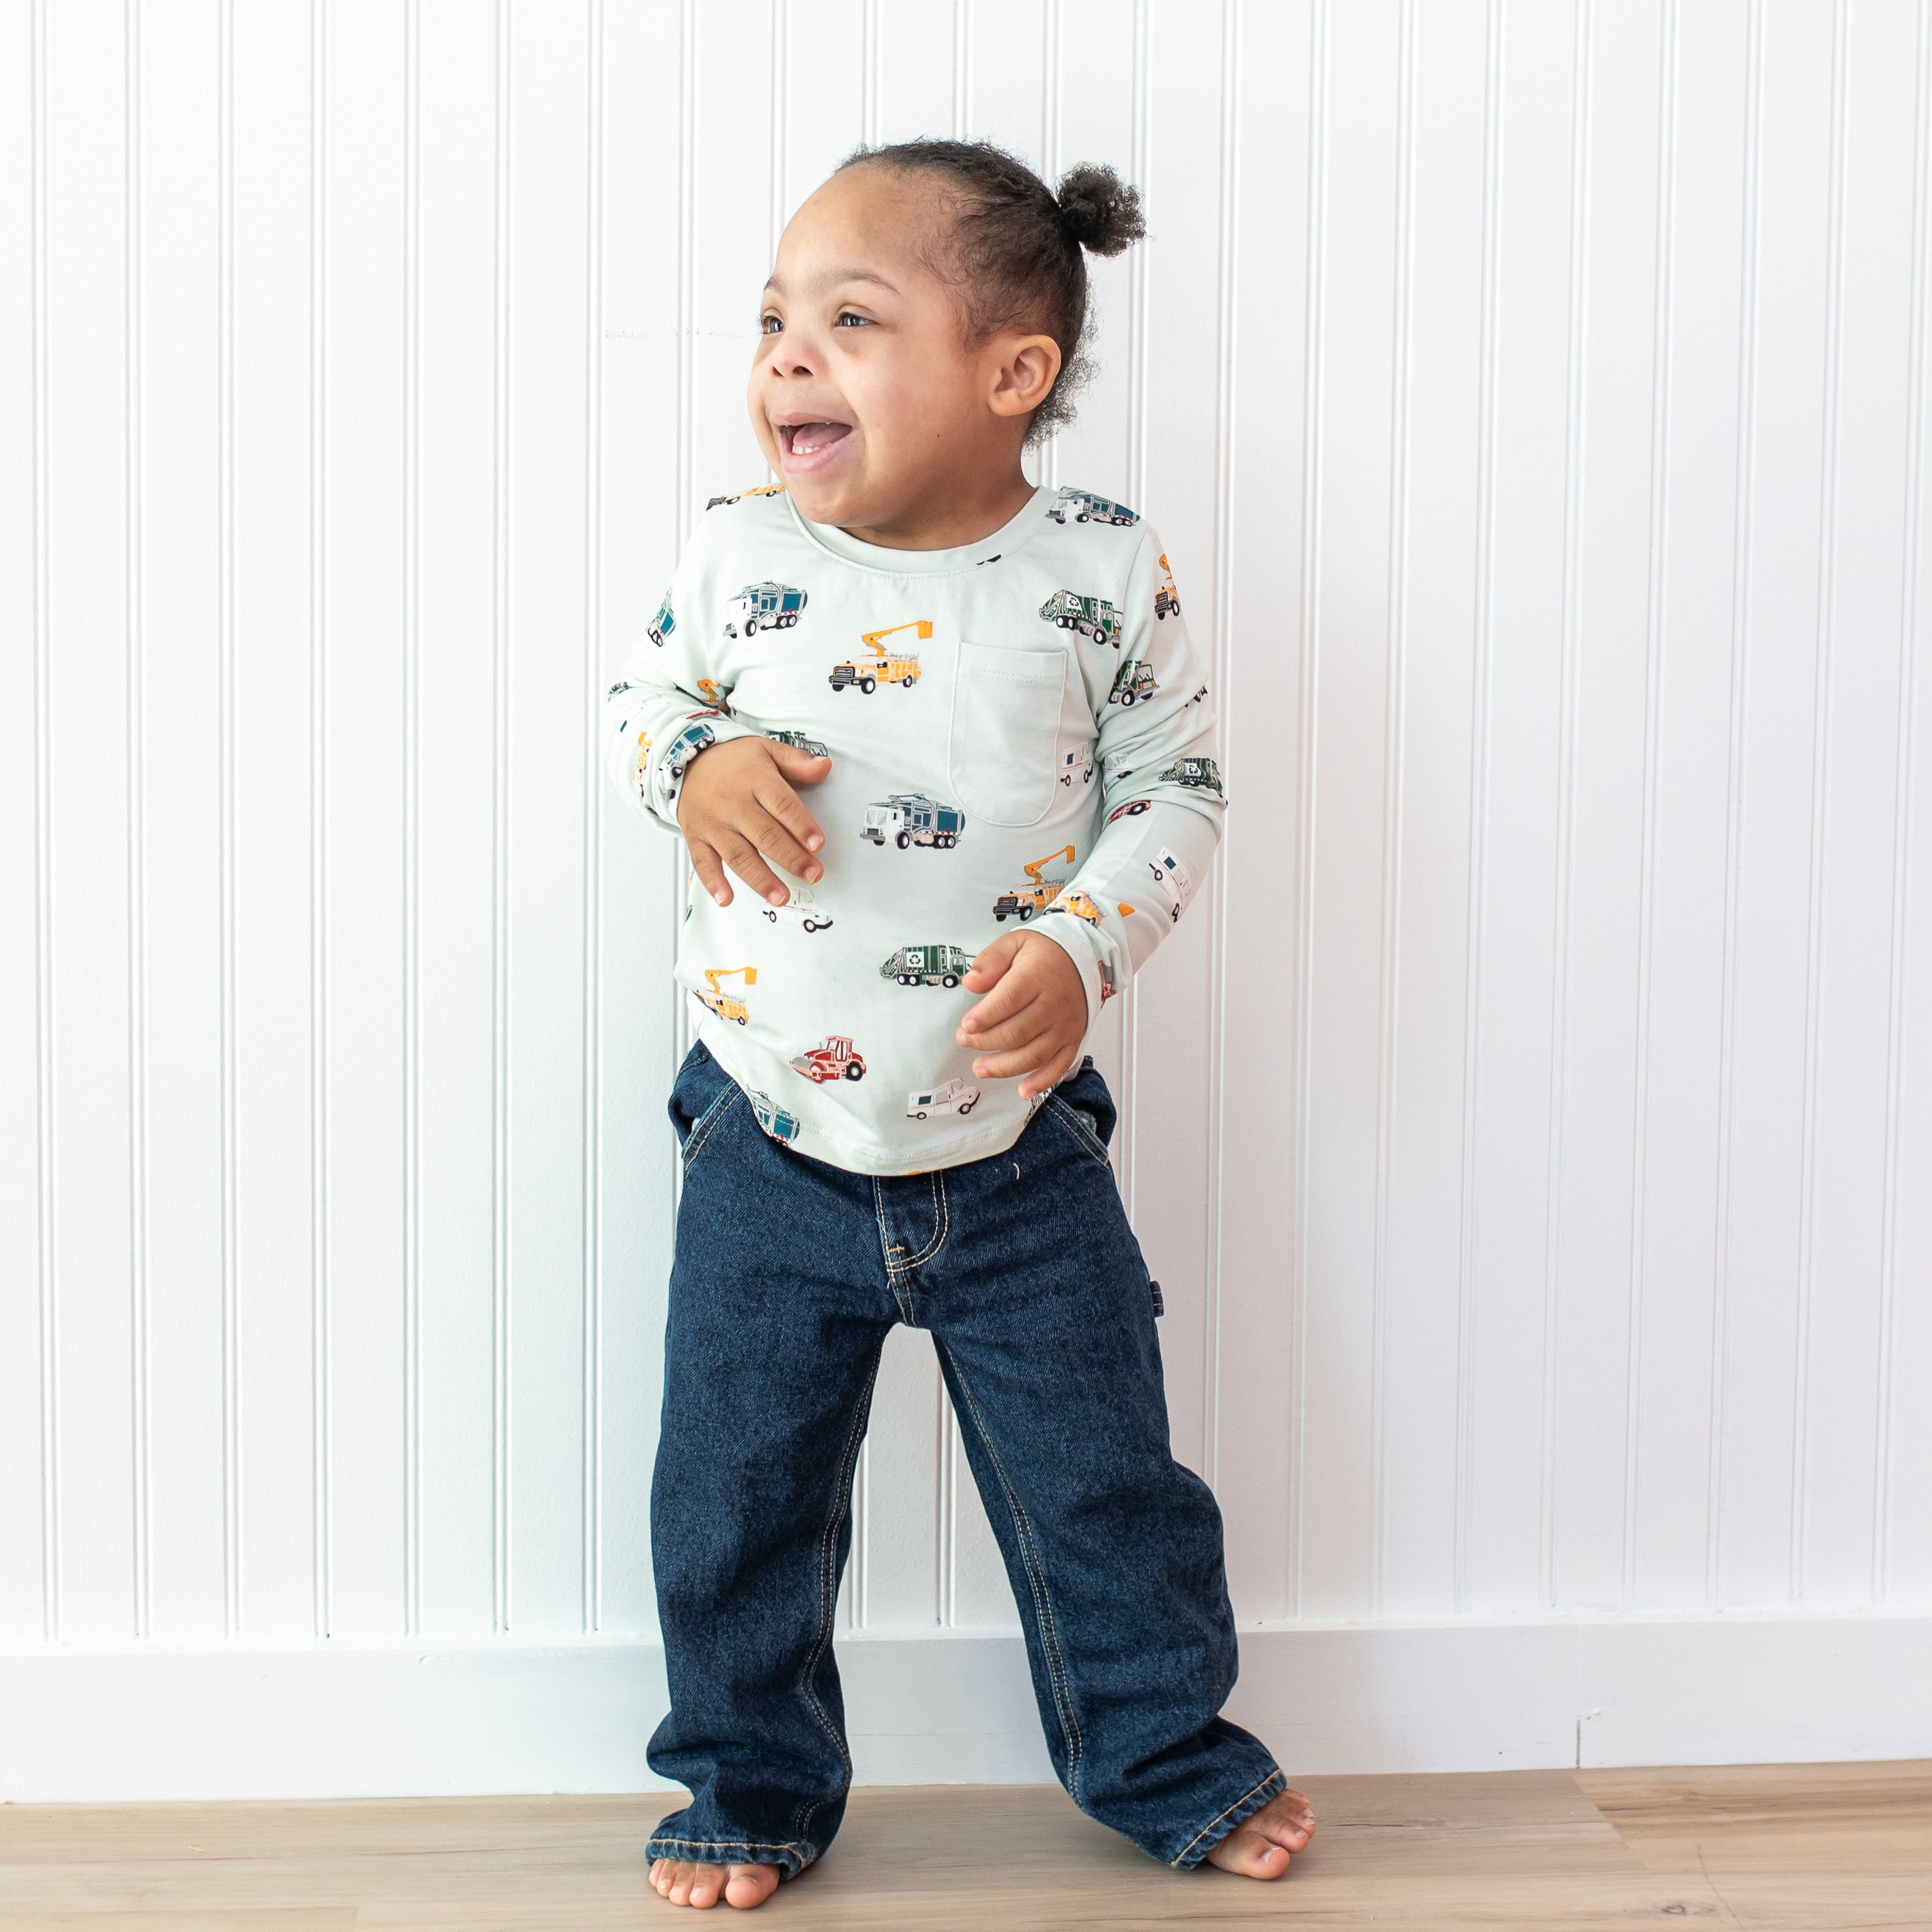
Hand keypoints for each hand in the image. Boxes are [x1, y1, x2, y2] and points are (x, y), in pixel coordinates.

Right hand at [677, 737, 830, 906]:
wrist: (689, 760)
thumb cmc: (735, 760)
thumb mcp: (767, 750)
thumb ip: (797, 761)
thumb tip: (825, 767)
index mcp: (754, 780)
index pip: (781, 804)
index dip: (800, 825)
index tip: (818, 844)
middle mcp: (733, 804)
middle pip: (764, 835)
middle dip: (791, 858)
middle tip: (812, 875)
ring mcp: (713, 824)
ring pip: (738, 855)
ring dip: (760, 879)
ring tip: (781, 898)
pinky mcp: (696, 837)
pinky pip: (703, 862)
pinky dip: (713, 883)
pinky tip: (726, 899)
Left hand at [956, 929, 1088, 1099]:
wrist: (1084, 959)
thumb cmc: (1044, 953)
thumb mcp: (1015, 942)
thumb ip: (991, 960)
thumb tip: (971, 983)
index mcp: (1038, 976)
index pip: (1010, 1000)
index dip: (986, 1016)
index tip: (966, 1025)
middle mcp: (1055, 1004)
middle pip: (1018, 1031)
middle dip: (986, 1041)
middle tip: (963, 1039)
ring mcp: (1065, 1025)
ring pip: (1034, 1054)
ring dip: (1004, 1066)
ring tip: (979, 1068)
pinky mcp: (1073, 1040)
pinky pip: (1059, 1066)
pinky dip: (1042, 1081)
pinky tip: (1023, 1091)